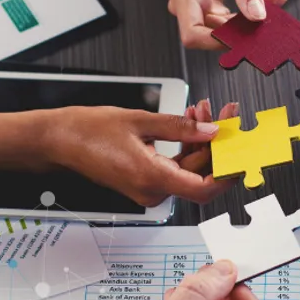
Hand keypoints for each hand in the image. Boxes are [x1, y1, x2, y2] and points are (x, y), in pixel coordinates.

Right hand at [44, 100, 239, 205]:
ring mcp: (148, 188)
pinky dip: (186, 146)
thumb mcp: (140, 120)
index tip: (240, 151)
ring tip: (205, 109)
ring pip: (189, 168)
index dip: (227, 173)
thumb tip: (212, 130)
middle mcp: (151, 190)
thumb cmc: (88, 131)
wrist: (59, 139)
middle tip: (226, 114)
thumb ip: (181, 126)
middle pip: (199, 174)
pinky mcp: (145, 180)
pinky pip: (175, 166)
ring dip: (202, 141)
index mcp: (151, 178)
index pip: (203, 189)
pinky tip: (191, 121)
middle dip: (217, 143)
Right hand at [170, 0, 288, 48]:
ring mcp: (199, 5)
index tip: (248, 30)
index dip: (219, 40)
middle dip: (248, 24)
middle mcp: (189, 3)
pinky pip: (233, 16)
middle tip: (274, 2)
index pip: (193, 34)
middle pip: (215, 33)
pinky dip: (253, 7)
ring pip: (228, 27)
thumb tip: (257, 15)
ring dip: (254, 15)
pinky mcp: (211, 3)